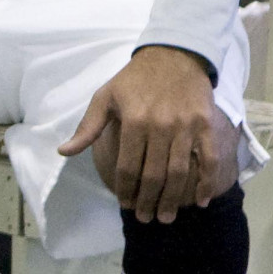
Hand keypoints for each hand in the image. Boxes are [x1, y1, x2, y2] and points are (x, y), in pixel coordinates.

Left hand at [59, 46, 236, 223]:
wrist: (174, 55)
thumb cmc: (134, 79)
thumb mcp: (105, 97)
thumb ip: (87, 127)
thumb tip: (64, 152)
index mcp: (134, 121)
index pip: (128, 167)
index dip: (126, 190)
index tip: (124, 204)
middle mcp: (160, 126)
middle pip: (154, 175)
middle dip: (147, 202)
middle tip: (144, 218)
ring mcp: (186, 127)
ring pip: (179, 173)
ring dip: (172, 200)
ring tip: (165, 217)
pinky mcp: (206, 125)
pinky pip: (208, 159)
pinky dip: (206, 182)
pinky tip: (200, 201)